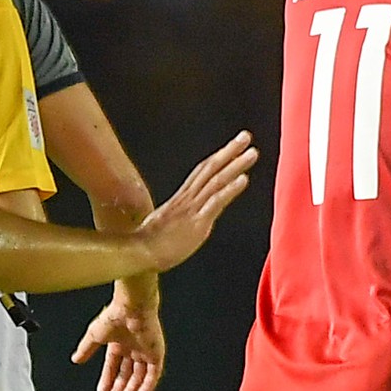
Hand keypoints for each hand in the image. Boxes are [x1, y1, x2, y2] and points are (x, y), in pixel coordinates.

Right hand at [72, 280, 165, 390]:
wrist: (132, 307)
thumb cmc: (114, 316)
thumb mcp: (95, 335)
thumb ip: (86, 348)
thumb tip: (75, 360)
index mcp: (119, 344)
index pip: (113, 367)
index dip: (108, 381)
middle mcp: (133, 349)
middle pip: (126, 375)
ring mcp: (145, 352)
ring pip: (139, 377)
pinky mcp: (157, 353)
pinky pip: (153, 374)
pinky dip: (147, 386)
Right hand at [136, 132, 258, 271]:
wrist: (138, 254)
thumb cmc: (148, 245)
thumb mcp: (164, 226)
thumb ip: (176, 220)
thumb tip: (180, 222)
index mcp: (181, 199)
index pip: (201, 172)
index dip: (217, 158)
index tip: (231, 147)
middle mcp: (188, 199)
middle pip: (210, 168)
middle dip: (229, 151)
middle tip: (245, 136)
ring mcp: (192, 209)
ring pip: (216, 181)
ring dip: (235, 165)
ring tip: (252, 152)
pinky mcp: (197, 223)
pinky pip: (215, 202)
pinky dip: (230, 189)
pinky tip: (244, 179)